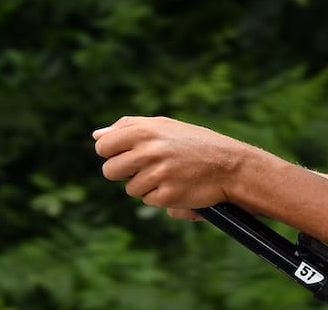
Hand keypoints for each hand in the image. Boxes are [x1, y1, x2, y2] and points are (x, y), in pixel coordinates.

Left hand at [92, 116, 247, 210]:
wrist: (230, 165)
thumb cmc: (195, 143)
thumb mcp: (165, 126)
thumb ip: (129, 127)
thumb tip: (96, 135)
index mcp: (146, 130)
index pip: (104, 146)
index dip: (112, 153)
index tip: (126, 154)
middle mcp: (150, 151)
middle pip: (110, 171)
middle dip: (124, 172)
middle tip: (148, 167)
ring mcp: (158, 174)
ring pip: (130, 188)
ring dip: (145, 185)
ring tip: (169, 174)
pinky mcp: (167, 196)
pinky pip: (148, 200)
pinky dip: (160, 196)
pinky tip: (178, 185)